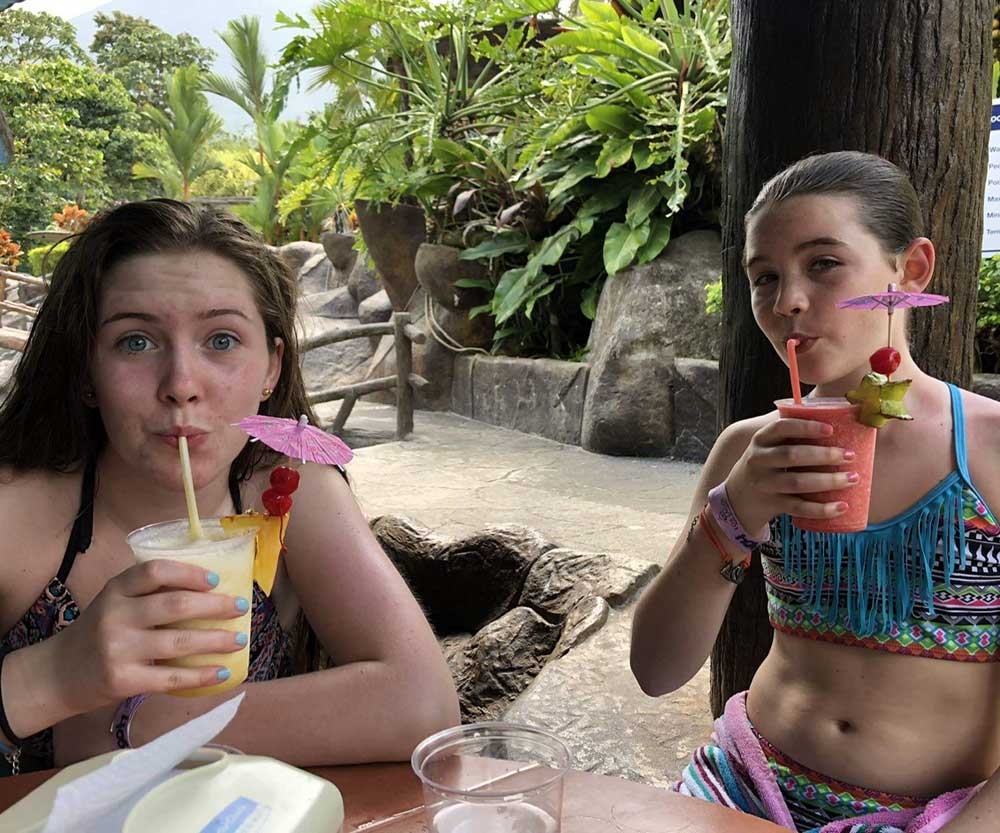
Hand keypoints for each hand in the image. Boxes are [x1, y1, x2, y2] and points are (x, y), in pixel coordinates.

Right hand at [47, 559, 247, 715]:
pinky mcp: (122, 680)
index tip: (216, 580)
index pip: (155, 571)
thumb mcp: (116, 602)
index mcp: (116, 590)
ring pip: (179, 643)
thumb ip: (150, 593)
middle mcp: (115, 616)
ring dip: (216, 641)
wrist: (58, 675)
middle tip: (241, 607)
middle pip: (175, 605)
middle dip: (215, 606)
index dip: (189, 573)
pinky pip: (172, 678)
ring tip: (239, 640)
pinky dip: (202, 675)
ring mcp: (118, 649)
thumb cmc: (100, 632)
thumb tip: (210, 589)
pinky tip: (223, 671)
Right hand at [725, 417, 858, 534]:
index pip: (781, 428)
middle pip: (791, 455)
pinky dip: (821, 509)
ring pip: (797, 483)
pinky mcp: (771, 504)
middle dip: (823, 455)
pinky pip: (799, 507)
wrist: (738, 498)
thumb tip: (836, 413)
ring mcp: (763, 484)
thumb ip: (792, 432)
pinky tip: (842, 506)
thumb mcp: (769, 446)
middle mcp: (759, 460)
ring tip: (853, 478)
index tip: (830, 429)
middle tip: (849, 455)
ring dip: (827, 481)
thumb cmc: (766, 464)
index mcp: (761, 440)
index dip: (805, 427)